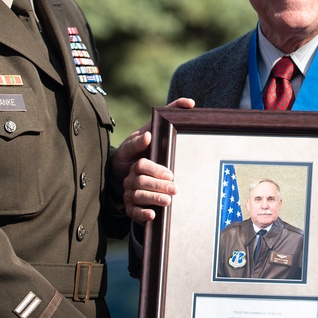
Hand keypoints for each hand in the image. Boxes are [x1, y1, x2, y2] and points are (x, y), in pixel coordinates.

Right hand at [110, 98, 193, 222]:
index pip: (142, 164)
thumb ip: (171, 111)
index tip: (170, 173)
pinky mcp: (130, 203)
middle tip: (175, 188)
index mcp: (136, 155)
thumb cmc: (147, 147)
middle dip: (158, 184)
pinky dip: (141, 214)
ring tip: (168, 201)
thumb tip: (190, 102)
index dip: (156, 169)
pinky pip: (132, 210)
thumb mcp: (156, 128)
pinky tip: (153, 215)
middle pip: (141, 180)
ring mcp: (128, 188)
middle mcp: (130, 172)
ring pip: (136, 195)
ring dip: (152, 198)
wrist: (128, 169)